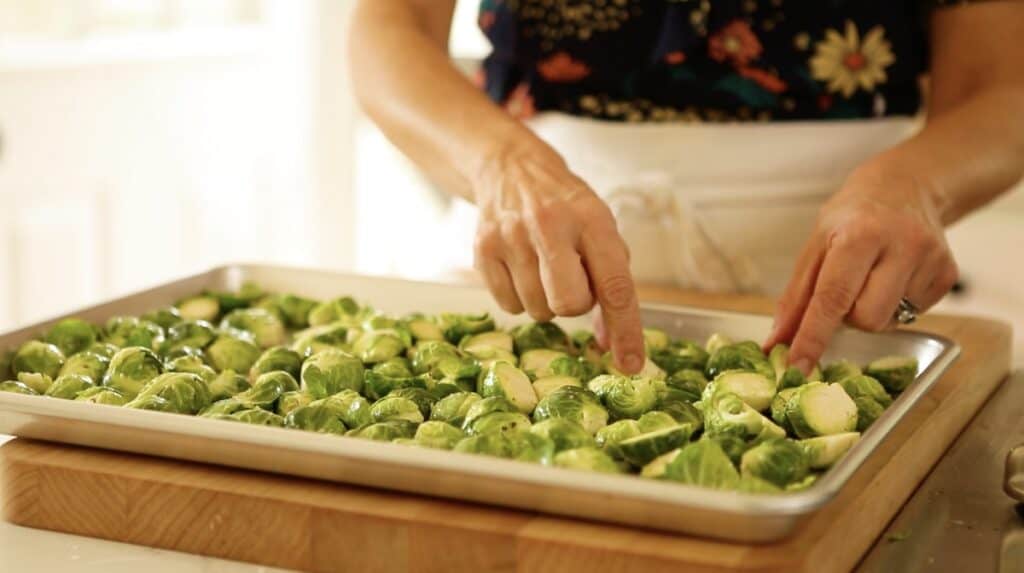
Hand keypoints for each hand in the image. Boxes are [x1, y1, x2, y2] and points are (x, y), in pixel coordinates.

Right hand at [471, 142, 645, 372]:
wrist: (511, 169)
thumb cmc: (567, 208)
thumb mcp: (600, 232)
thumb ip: (611, 283)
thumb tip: (612, 344)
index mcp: (592, 219)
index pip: (614, 285)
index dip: (626, 330)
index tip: (630, 365)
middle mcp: (551, 225)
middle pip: (569, 304)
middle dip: (575, 305)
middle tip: (572, 281)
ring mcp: (512, 237)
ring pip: (537, 310)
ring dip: (547, 301)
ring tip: (544, 268)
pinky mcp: (482, 250)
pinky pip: (509, 306)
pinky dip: (520, 298)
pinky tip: (522, 269)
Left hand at [764, 167, 958, 371]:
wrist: (905, 186)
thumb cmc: (853, 217)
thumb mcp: (816, 245)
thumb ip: (795, 298)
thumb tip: (777, 344)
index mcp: (860, 234)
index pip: (832, 298)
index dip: (812, 337)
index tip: (797, 369)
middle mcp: (900, 245)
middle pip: (866, 318)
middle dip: (847, 316)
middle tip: (847, 288)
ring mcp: (930, 260)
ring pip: (888, 321)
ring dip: (870, 311)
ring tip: (871, 278)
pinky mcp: (948, 274)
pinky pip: (912, 314)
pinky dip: (895, 304)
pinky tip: (895, 276)